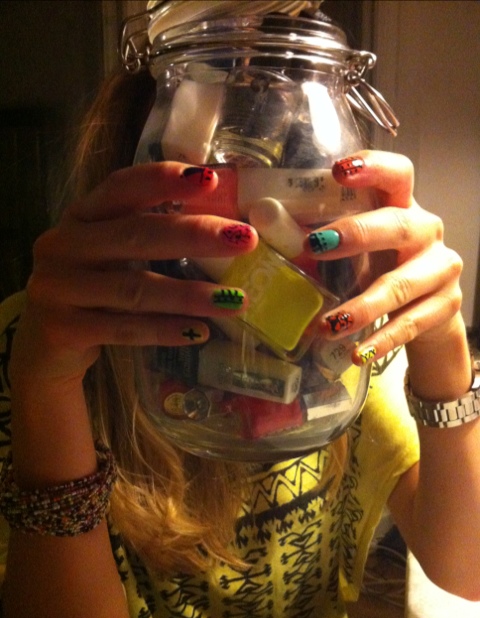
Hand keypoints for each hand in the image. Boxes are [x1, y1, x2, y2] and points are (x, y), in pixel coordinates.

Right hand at [12, 162, 256, 384]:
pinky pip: (124, 329)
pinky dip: (165, 331)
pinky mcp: (63, 329)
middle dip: (195, 235)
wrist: (46, 345)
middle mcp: (63, 245)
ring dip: (190, 294)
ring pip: (135, 289)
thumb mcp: (111, 255)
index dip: (164, 180)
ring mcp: (57, 288)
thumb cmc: (92, 291)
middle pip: (136, 235)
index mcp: (80, 217)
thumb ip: (148, 235)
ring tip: (234, 301)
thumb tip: (224, 230)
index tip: (211, 179)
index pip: (122, 187)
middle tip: (245, 240)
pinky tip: (200, 332)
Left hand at [305, 150, 463, 366]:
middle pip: (397, 225)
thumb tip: (260, 223)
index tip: (338, 171)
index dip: (372, 168)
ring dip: (362, 306)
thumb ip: (322, 238)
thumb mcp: (356, 249)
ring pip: (401, 284)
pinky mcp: (446, 304)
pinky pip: (411, 323)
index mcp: (402, 205)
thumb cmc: (381, 268)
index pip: (397, 174)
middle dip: (357, 233)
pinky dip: (382, 339)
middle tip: (316, 245)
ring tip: (328, 325)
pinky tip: (359, 353)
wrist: (429, 312)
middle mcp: (426, 230)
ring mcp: (441, 267)